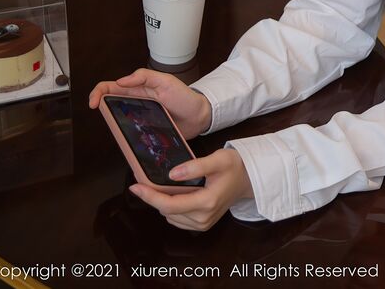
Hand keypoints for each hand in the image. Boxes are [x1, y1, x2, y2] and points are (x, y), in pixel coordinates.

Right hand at [88, 68, 212, 139]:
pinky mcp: (145, 130)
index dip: (98, 92)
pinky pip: (130, 133)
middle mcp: (135, 103)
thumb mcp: (166, 81)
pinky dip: (124, 135)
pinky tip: (124, 137)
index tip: (94, 102)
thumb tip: (122, 80)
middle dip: (101, 107)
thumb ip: (145, 77)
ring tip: (112, 124)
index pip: (111, 87)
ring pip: (117, 120)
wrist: (200, 116)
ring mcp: (139, 117)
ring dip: (111, 122)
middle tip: (102, 113)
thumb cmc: (185, 97)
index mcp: (138, 88)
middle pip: (110, 103)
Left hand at [128, 148, 254, 230]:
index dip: (150, 196)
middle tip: (148, 181)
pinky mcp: (201, 225)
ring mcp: (202, 224)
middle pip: (167, 211)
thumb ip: (195, 166)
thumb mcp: (218, 159)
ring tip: (166, 186)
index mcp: (207, 202)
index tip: (135, 187)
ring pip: (170, 216)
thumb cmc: (234, 166)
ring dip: (164, 202)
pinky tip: (177, 195)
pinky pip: (177, 219)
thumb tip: (172, 175)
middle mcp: (203, 217)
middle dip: (155, 197)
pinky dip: (172, 208)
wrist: (248, 179)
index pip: (170, 204)